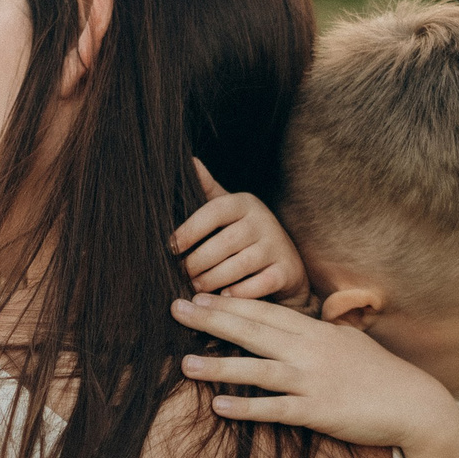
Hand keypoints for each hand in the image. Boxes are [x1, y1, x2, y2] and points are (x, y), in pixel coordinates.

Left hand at [169, 159, 308, 303]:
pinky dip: (237, 293)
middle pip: (224, 243)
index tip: (171, 247)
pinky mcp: (286, 271)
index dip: (190, 229)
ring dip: (212, 280)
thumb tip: (188, 160)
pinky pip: (257, 285)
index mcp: (245, 203)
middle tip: (182, 275)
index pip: (214, 211)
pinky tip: (223, 297)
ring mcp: (277, 246)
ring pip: (239, 266)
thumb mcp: (230, 211)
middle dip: (197, 263)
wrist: (286, 266)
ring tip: (196, 287)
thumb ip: (208, 190)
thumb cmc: (247, 236)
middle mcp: (263, 221)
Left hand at [172, 293, 458, 453]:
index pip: (265, 311)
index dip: (229, 302)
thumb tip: (306, 316)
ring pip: (257, 370)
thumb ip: (322, 328)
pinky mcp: (318, 412)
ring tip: (185, 363)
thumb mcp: (349, 339)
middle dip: (212, 319)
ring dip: (219, 366)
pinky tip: (219, 406)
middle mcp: (311, 351)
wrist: (414, 404)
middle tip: (176, 309)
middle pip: (253, 331)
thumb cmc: (380, 373)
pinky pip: (275, 409)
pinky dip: (246, 408)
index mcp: (316, 331)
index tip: (198, 295)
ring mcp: (313, 381)